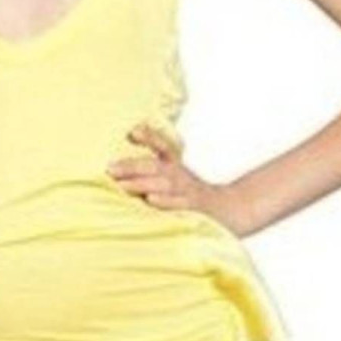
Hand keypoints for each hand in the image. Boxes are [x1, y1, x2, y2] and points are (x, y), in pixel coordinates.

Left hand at [106, 122, 252, 235]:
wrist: (231, 209)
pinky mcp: (195, 208)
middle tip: (109, 168)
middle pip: (155, 166)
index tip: (132, 131)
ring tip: (122, 185)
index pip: (162, 146)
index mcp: (174, 166)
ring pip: (164, 184)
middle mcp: (179, 176)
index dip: (148, 137)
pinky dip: (166, 201)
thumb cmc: (191, 195)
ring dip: (142, 184)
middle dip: (131, 166)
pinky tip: (151, 200)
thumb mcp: (174, 178)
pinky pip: (180, 204)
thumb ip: (151, 173)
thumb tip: (118, 171)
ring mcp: (187, 191)